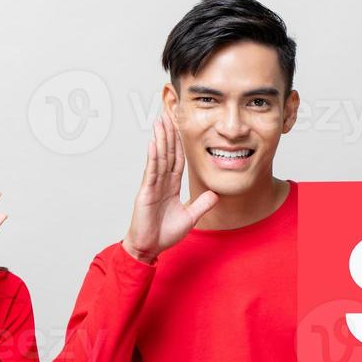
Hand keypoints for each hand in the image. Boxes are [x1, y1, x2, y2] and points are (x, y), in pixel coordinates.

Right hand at [122, 111, 217, 263]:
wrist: (149, 248)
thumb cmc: (163, 235)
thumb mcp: (190, 218)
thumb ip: (201, 204)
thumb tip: (216, 194)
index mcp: (169, 186)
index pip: (177, 159)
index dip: (180, 143)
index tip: (181, 127)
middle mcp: (160, 183)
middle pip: (167, 153)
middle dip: (169, 133)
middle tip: (169, 113)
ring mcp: (152, 186)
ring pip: (158, 158)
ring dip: (160, 139)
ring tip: (160, 121)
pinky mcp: (145, 194)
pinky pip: (150, 172)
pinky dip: (152, 157)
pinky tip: (153, 143)